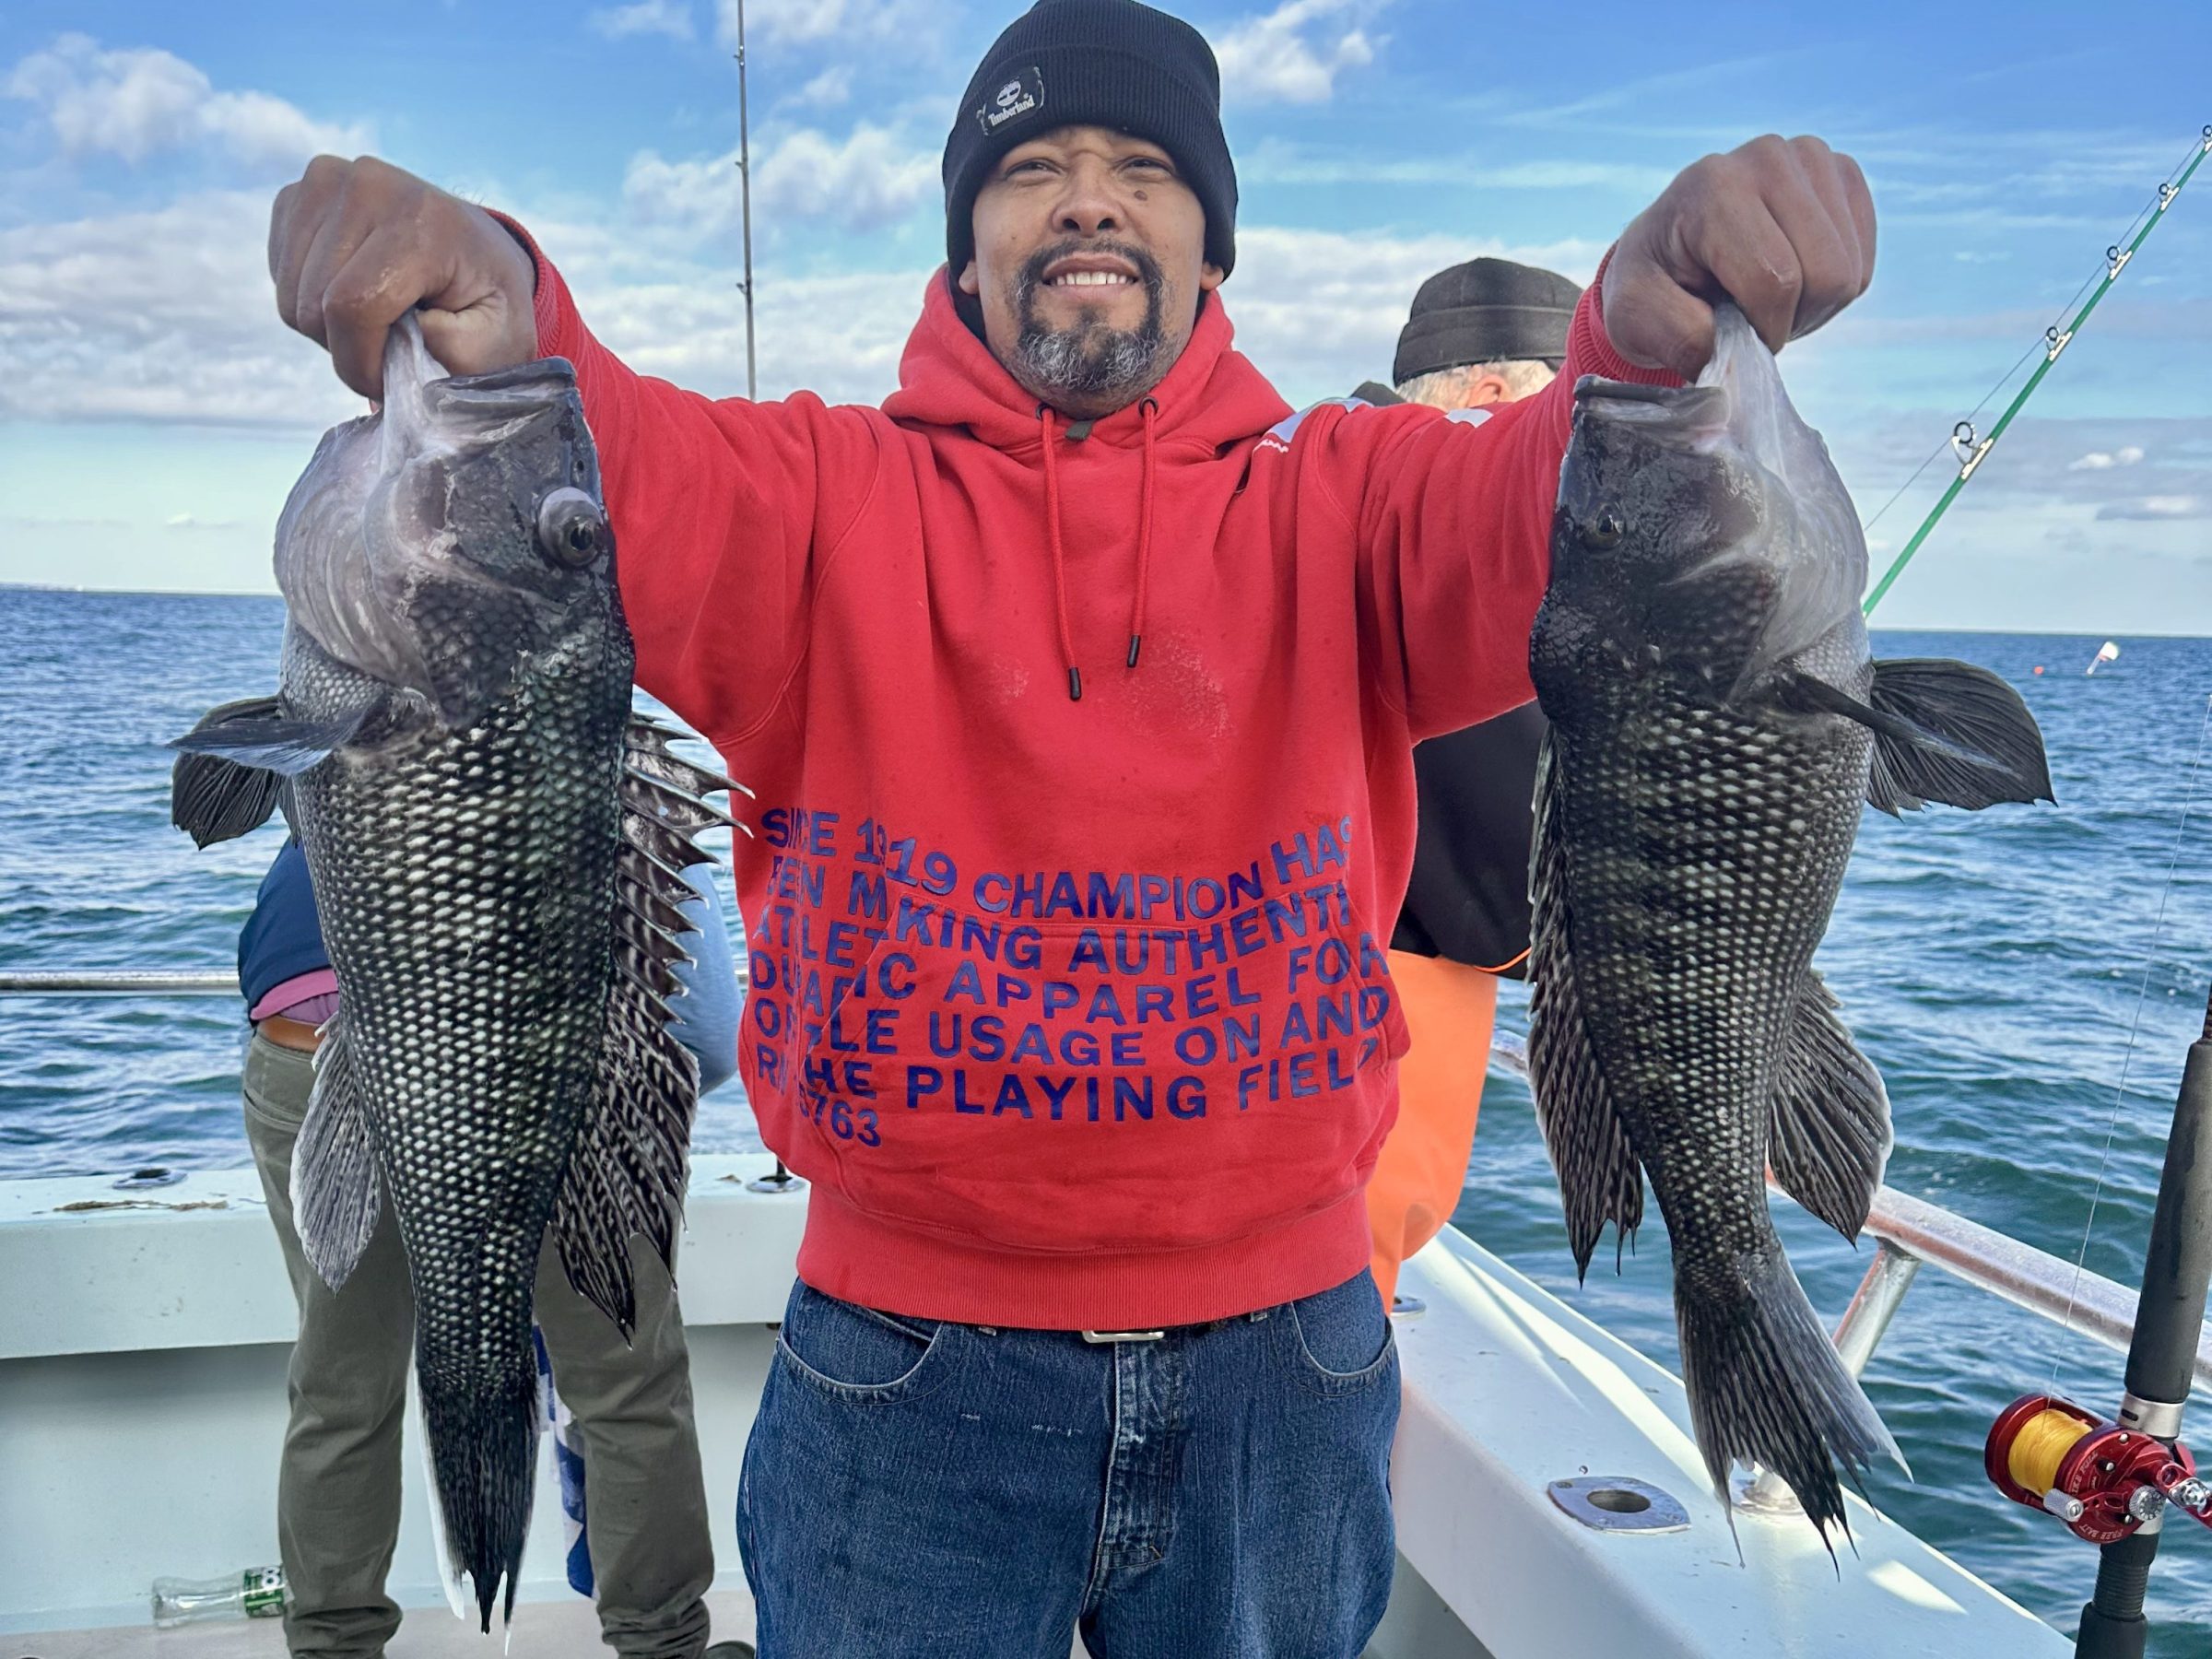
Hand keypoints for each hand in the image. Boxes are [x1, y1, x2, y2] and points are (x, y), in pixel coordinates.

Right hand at [269, 155, 538, 400]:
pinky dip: (310, 297)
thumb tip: (397, 348)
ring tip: (377, 317)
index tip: (388, 378)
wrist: (478, 252)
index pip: (351, 306)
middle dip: (347, 348)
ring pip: (290, 295)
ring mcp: (327, 178)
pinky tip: (353, 288)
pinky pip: (279, 274)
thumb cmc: (489, 302)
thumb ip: (453, 353)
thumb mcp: (498, 341)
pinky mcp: (300, 192)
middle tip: (389, 346)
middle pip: (313, 304)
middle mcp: (368, 184)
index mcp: (421, 220)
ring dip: (327, 327)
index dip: (360, 361)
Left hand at [1601, 135, 1874, 378]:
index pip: (1776, 280)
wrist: (1667, 252)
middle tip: (1749, 315)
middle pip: (1826, 275)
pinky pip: (1864, 261)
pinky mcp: (1841, 174)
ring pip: (1850, 273)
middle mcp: (1769, 156)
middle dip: (1791, 318)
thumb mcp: (1637, 319)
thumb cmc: (1651, 286)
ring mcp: (1812, 158)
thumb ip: (1681, 340)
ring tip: (1765, 295)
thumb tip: (1737, 361)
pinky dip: (1833, 287)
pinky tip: (1793, 275)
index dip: (1763, 329)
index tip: (1730, 333)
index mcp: (1715, 186)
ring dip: (1812, 306)